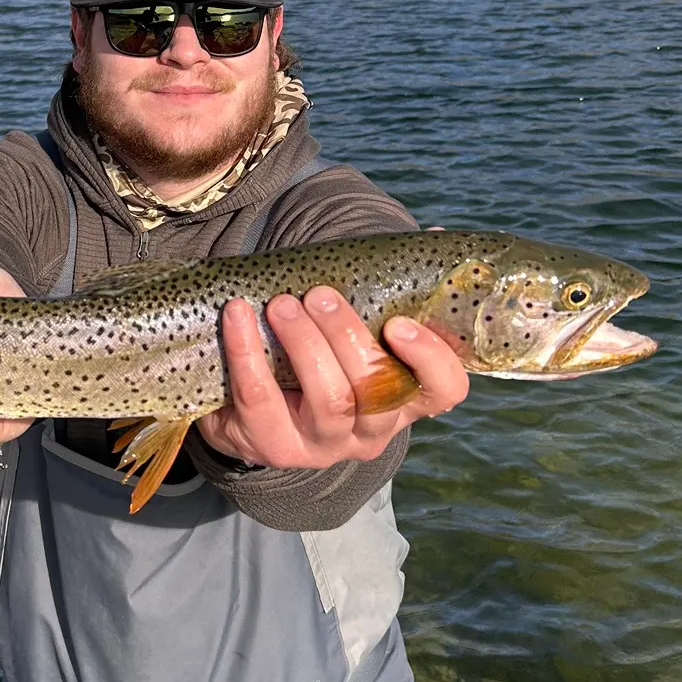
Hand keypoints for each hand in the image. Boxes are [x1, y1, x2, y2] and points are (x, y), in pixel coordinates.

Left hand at [196, 286, 468, 469]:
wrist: (250, 409)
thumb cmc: (317, 354)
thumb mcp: (355, 328)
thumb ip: (389, 289)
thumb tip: (433, 233)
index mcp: (404, 398)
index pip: (444, 390)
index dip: (430, 359)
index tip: (399, 322)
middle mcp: (372, 429)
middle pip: (376, 390)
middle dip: (347, 336)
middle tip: (319, 296)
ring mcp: (325, 445)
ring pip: (329, 401)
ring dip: (304, 343)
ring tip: (281, 304)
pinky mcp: (275, 447)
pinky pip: (262, 399)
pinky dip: (248, 352)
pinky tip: (237, 315)